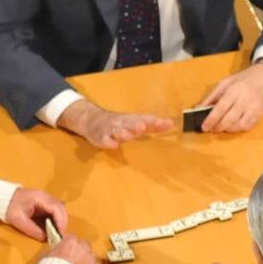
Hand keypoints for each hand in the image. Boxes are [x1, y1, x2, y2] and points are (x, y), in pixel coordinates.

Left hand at [6, 188, 67, 239]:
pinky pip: (54, 211)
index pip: (57, 208)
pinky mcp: (44, 203)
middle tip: (61, 235)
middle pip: (61, 208)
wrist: (2, 199)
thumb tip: (45, 238)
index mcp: (40, 198)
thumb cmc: (9, 207)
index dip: (61, 221)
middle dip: (63, 222)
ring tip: (58, 233)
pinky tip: (53, 228)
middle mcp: (46, 196)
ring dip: (61, 221)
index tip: (61, 233)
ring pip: (59, 209)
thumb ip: (33, 230)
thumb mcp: (19, 221)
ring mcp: (46, 199)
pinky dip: (56, 219)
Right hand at [47, 235, 101, 263]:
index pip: (72, 237)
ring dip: (86, 259)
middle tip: (73, 257)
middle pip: (84, 244)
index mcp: (70, 241)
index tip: (66, 248)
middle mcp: (82, 247)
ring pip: (91, 255)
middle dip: (79, 250)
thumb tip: (53, 252)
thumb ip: (53, 251)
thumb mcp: (45, 256)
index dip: (68, 244)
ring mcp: (90, 258)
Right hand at [57, 100, 172, 148]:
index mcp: (133, 119)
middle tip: (143, 127)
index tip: (167, 123)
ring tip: (129, 135)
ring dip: (123, 132)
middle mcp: (122, 122)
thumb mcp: (136, 122)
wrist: (92, 119)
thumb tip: (170, 123)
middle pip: (130, 123)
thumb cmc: (119, 123)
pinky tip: (113, 145)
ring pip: (117, 130)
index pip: (146, 119)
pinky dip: (108, 142)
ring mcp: (110, 129)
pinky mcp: (100, 137)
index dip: (155, 122)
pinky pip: (104, 139)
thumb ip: (152, 125)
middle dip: (137, 125)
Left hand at [200, 63, 262, 132]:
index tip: (204, 127)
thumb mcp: (225, 82)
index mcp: (234, 91)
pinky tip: (232, 126)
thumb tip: (199, 108)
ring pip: (238, 126)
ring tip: (221, 127)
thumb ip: (212, 96)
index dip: (211, 120)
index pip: (220, 109)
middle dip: (218, 127)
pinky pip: (247, 127)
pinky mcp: (259, 114)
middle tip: (211, 129)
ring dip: (227, 129)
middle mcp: (244, 101)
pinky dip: (237, 129)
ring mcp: (253, 109)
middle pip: (229, 119)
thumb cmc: (243, 79)